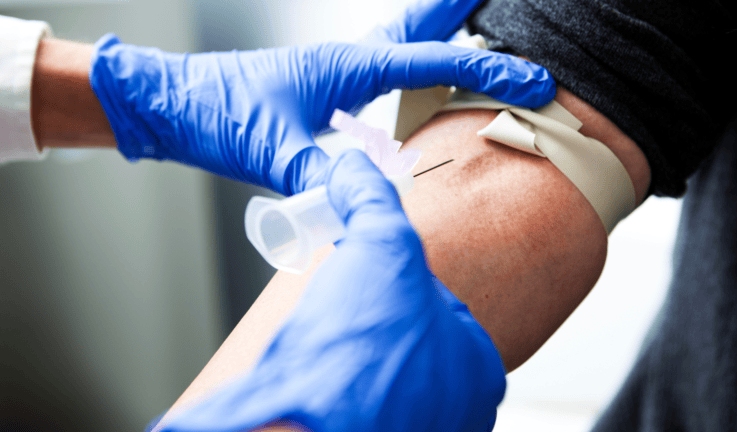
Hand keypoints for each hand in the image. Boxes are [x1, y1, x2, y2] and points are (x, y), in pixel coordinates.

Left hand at [90, 0, 554, 195]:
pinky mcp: (324, 88)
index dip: (490, 74)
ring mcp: (336, 72)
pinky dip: (411, 65)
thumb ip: (321, 176)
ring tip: (472, 22)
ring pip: (403, 44)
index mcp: (347, 66)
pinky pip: (382, 69)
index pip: (433, 64)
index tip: (535, 82)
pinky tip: (414, 79)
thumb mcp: (273, 152)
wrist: (173, 105)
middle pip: (421, 29)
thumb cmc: (217, 115)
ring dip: (440, 32)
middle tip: (495, 0)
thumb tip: (361, 201)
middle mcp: (348, 60)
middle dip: (463, 13)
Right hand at [160, 149, 505, 431]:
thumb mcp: (381, 247)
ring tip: (322, 326)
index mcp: (474, 366)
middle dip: (374, 311)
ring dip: (345, 345)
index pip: (443, 304)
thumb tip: (356, 167)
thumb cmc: (360, 359)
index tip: (372, 259)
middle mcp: (445, 408)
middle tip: (346, 293)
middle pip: (406, 339)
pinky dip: (319, 375)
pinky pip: (339, 393)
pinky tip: (301, 361)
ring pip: (372, 370)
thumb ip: (372, 199)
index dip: (400, 274)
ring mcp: (402, 429)